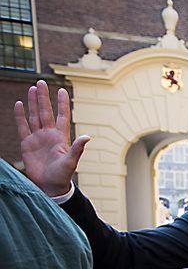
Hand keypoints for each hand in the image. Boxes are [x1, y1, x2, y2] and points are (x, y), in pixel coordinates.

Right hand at [14, 80, 89, 196]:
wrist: (50, 186)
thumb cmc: (63, 175)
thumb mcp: (71, 161)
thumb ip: (78, 148)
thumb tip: (87, 136)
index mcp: (61, 137)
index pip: (61, 116)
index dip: (61, 104)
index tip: (62, 90)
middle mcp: (49, 135)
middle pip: (45, 112)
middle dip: (43, 97)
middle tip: (40, 82)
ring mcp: (37, 138)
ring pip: (34, 116)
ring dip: (33, 103)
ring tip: (31, 89)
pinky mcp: (27, 143)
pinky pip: (22, 127)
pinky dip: (20, 116)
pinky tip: (19, 104)